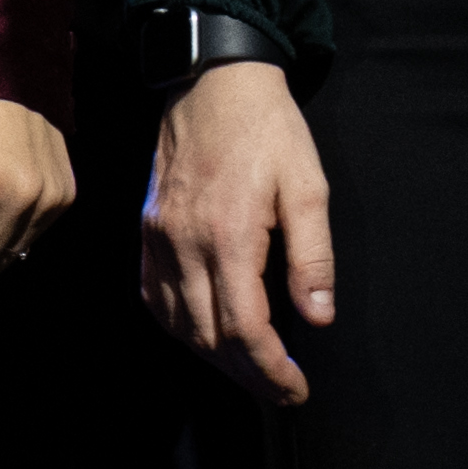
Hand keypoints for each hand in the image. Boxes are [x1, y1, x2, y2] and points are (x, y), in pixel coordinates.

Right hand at [145, 65, 337, 403]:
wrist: (214, 79)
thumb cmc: (268, 128)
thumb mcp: (308, 185)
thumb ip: (313, 257)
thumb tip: (318, 318)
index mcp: (230, 235)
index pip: (245, 330)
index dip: (272, 371)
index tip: (296, 389)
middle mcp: (186, 243)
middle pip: (209, 337)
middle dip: (248, 374)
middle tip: (282, 389)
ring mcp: (160, 236)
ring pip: (178, 324)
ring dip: (214, 356)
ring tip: (250, 369)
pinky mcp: (149, 228)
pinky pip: (154, 296)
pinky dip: (179, 326)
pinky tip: (203, 333)